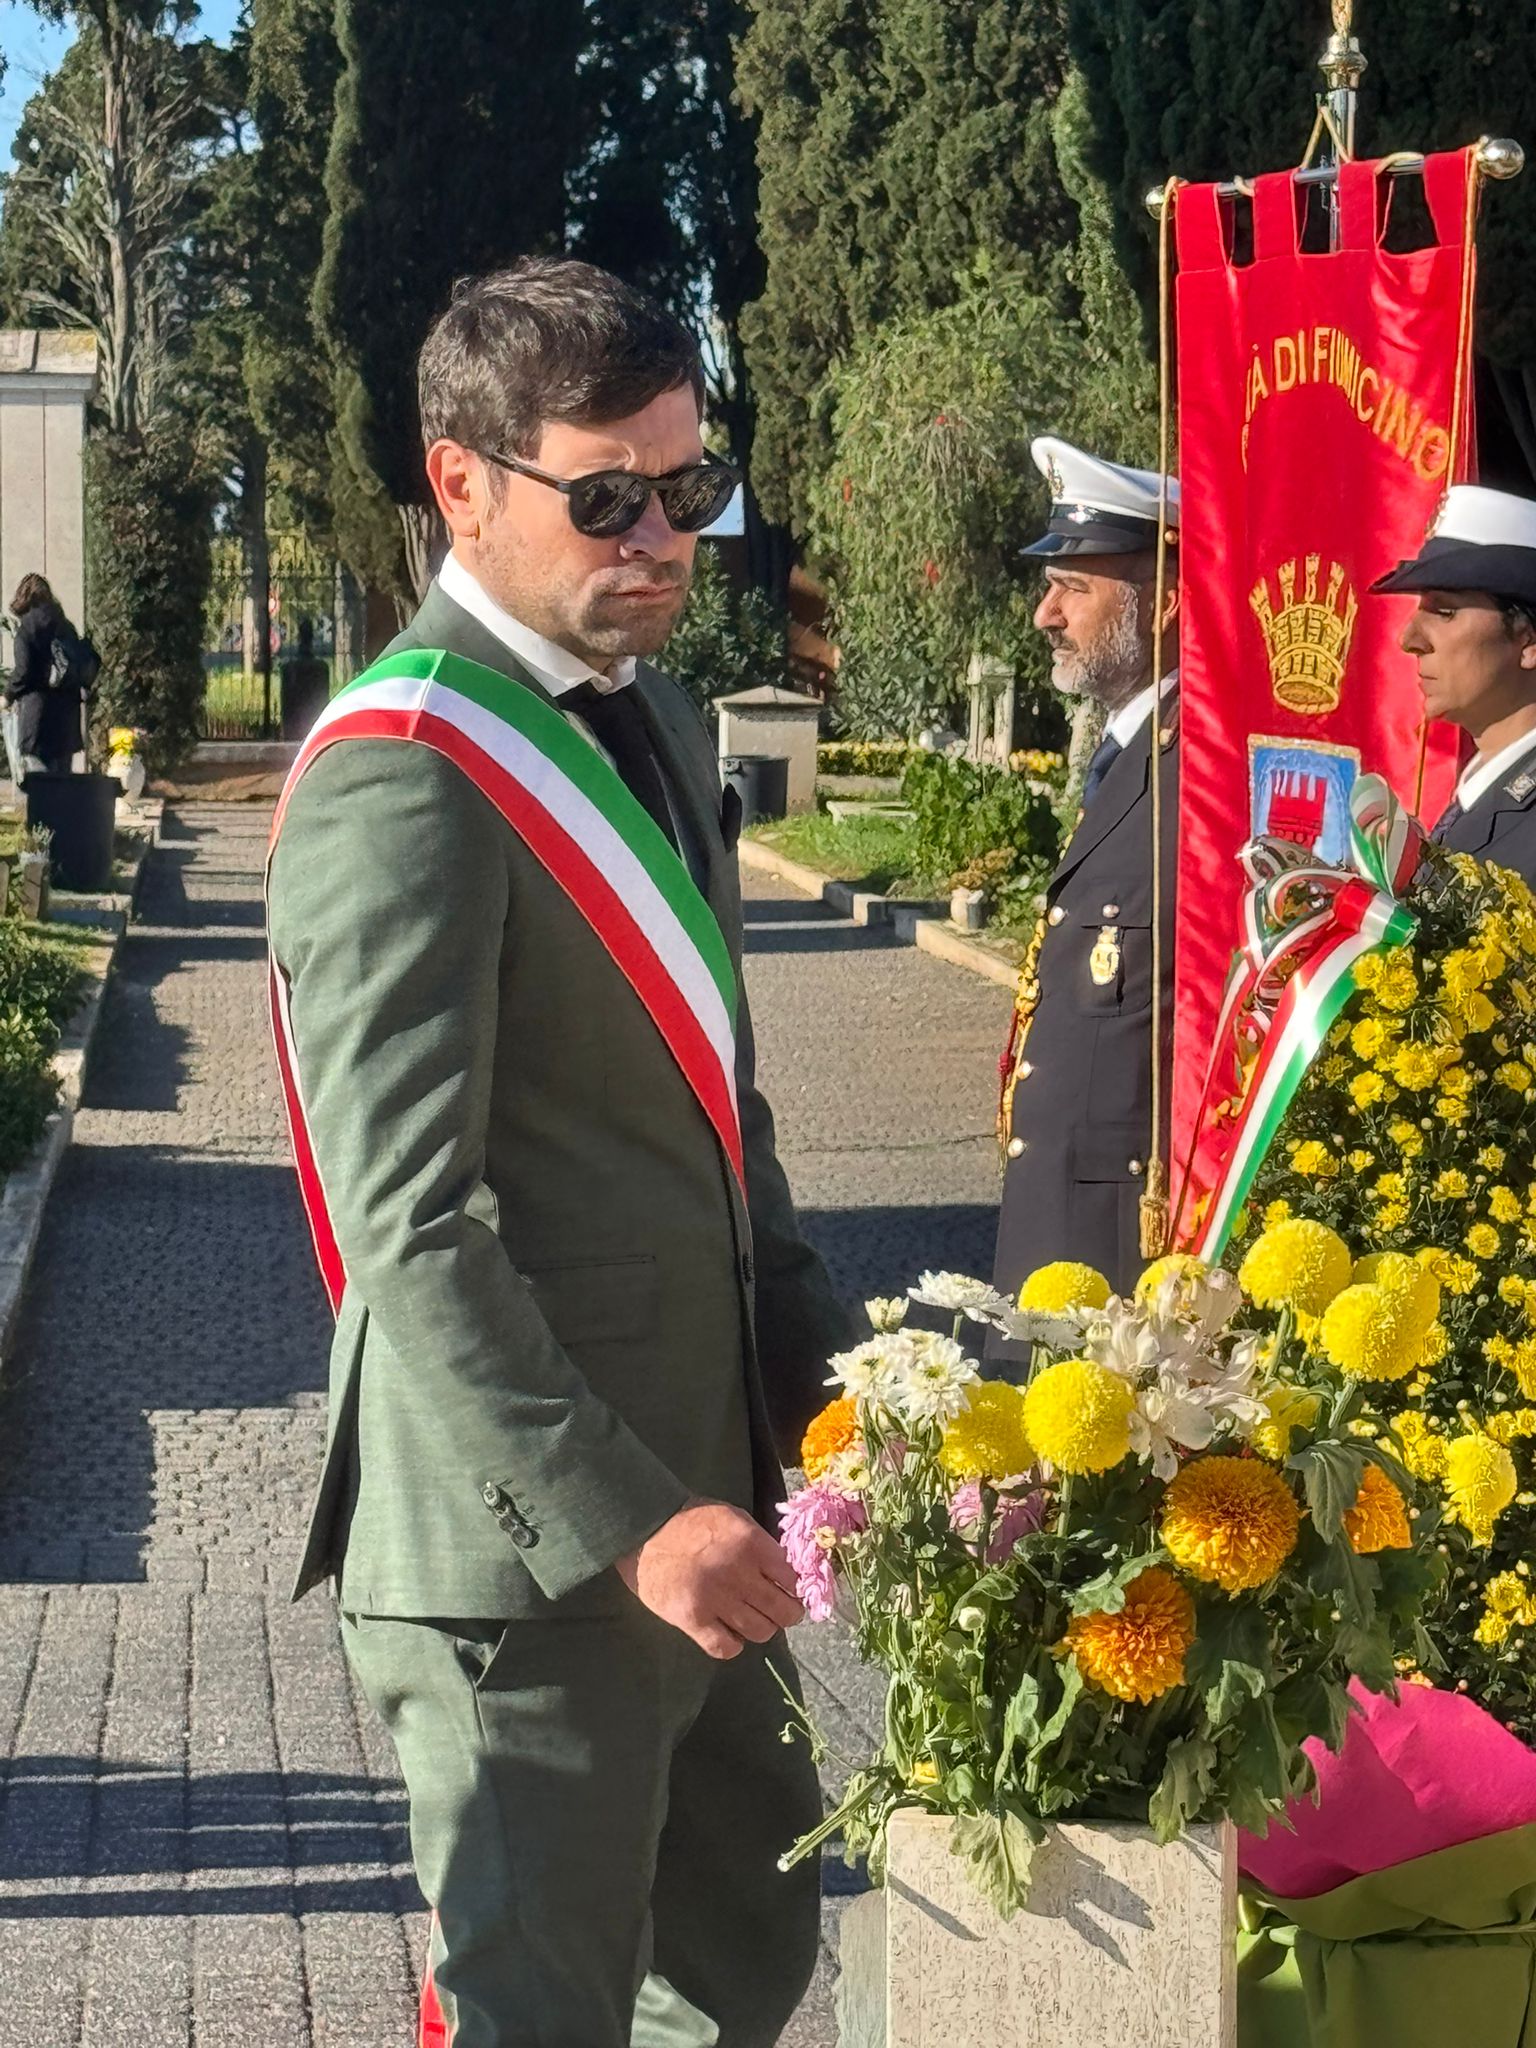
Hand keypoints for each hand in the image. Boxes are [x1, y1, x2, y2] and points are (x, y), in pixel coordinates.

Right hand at [617, 1499, 803, 1659]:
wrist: (644, 1531)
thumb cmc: (692, 1521)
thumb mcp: (734, 1518)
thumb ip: (761, 1544)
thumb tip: (788, 1572)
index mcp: (752, 1544)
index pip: (793, 1579)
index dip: (795, 1588)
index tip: (791, 1591)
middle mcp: (739, 1573)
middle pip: (783, 1611)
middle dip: (788, 1614)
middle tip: (780, 1611)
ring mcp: (716, 1599)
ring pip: (761, 1632)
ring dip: (761, 1628)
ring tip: (751, 1619)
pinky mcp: (692, 1620)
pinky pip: (726, 1648)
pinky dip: (733, 1645)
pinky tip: (728, 1633)